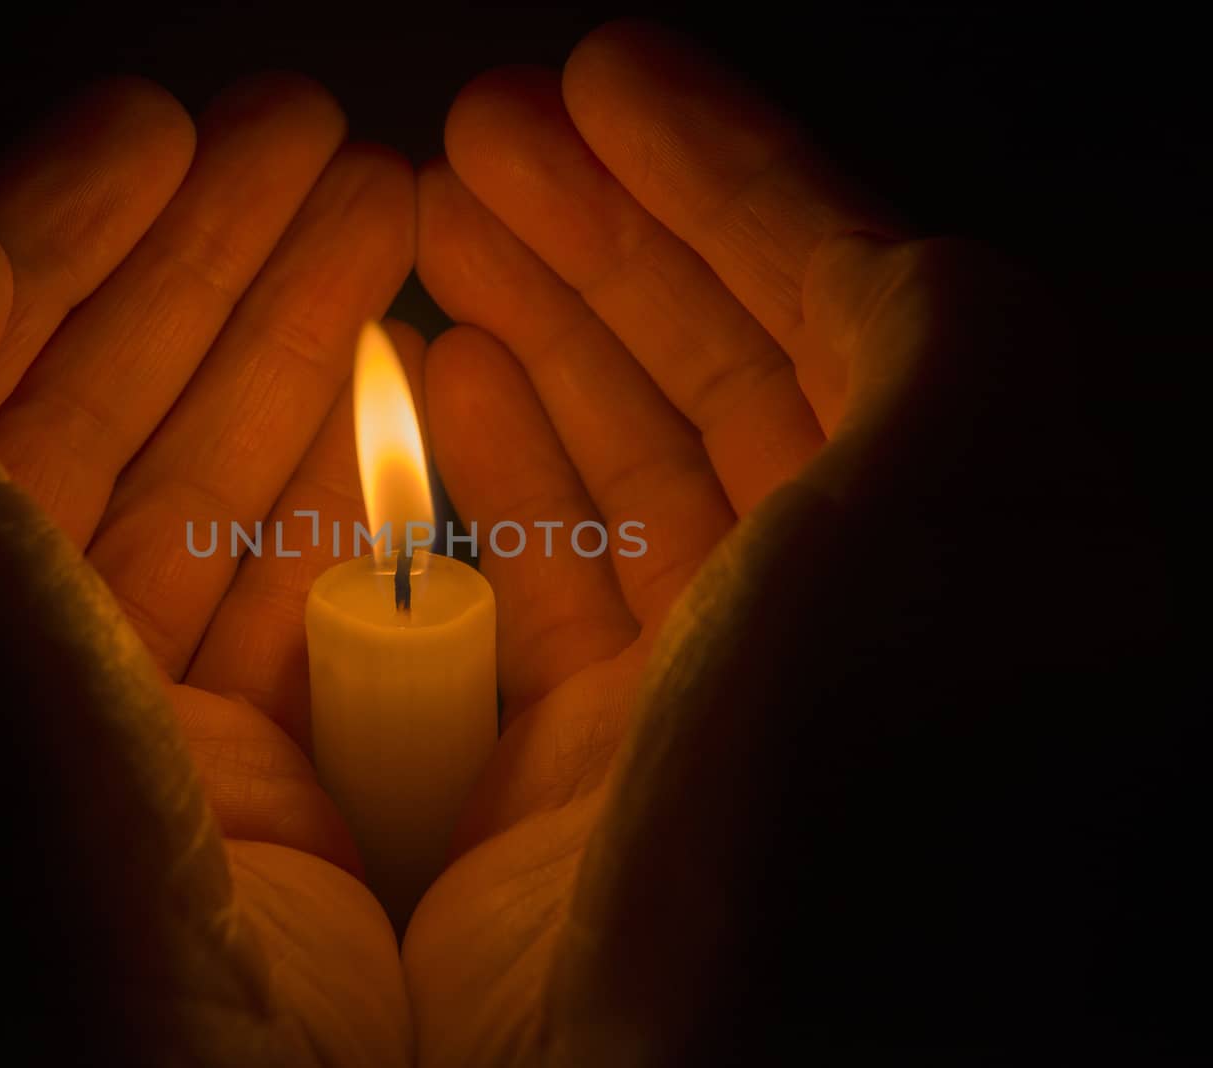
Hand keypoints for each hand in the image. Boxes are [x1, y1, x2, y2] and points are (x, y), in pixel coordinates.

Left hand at [0, 75, 415, 1062]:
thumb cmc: (12, 834)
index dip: (69, 243)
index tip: (165, 128)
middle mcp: (55, 700)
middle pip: (147, 434)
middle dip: (227, 267)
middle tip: (320, 140)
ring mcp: (206, 765)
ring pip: (268, 507)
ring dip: (327, 350)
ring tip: (401, 209)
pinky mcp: (352, 825)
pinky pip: (376, 614)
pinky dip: (416, 494)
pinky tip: (452, 379)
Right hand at [407, 19, 1141, 1062]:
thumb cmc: (849, 788)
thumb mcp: (966, 506)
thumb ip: (951, 347)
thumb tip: (872, 246)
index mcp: (947, 553)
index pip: (833, 318)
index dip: (722, 180)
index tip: (598, 76)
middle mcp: (832, 632)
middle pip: (705, 380)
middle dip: (600, 236)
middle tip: (483, 131)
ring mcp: (692, 713)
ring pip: (601, 473)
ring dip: (524, 333)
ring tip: (434, 220)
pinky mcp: (558, 797)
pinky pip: (510, 592)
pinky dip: (471, 481)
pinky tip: (425, 385)